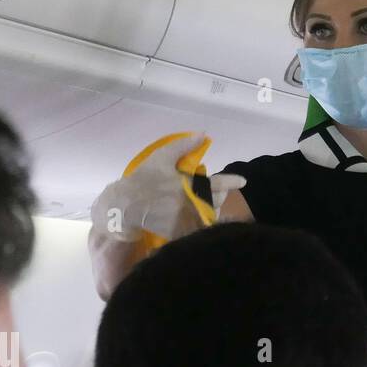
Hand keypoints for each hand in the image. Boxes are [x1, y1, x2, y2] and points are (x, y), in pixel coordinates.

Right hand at [89, 134, 243, 241]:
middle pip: (217, 200)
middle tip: (219, 191)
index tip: (243, 181)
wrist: (123, 207)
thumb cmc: (142, 180)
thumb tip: (202, 135)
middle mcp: (191, 203)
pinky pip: (197, 228)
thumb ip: (182, 146)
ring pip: (210, 215)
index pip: (218, 183)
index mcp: (189, 184)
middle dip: (221, 195)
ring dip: (213, 209)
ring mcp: (186, 219)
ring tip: (210, 203)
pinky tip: (198, 218)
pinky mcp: (179, 232)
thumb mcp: (160, 158)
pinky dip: (201, 223)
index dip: (232, 181)